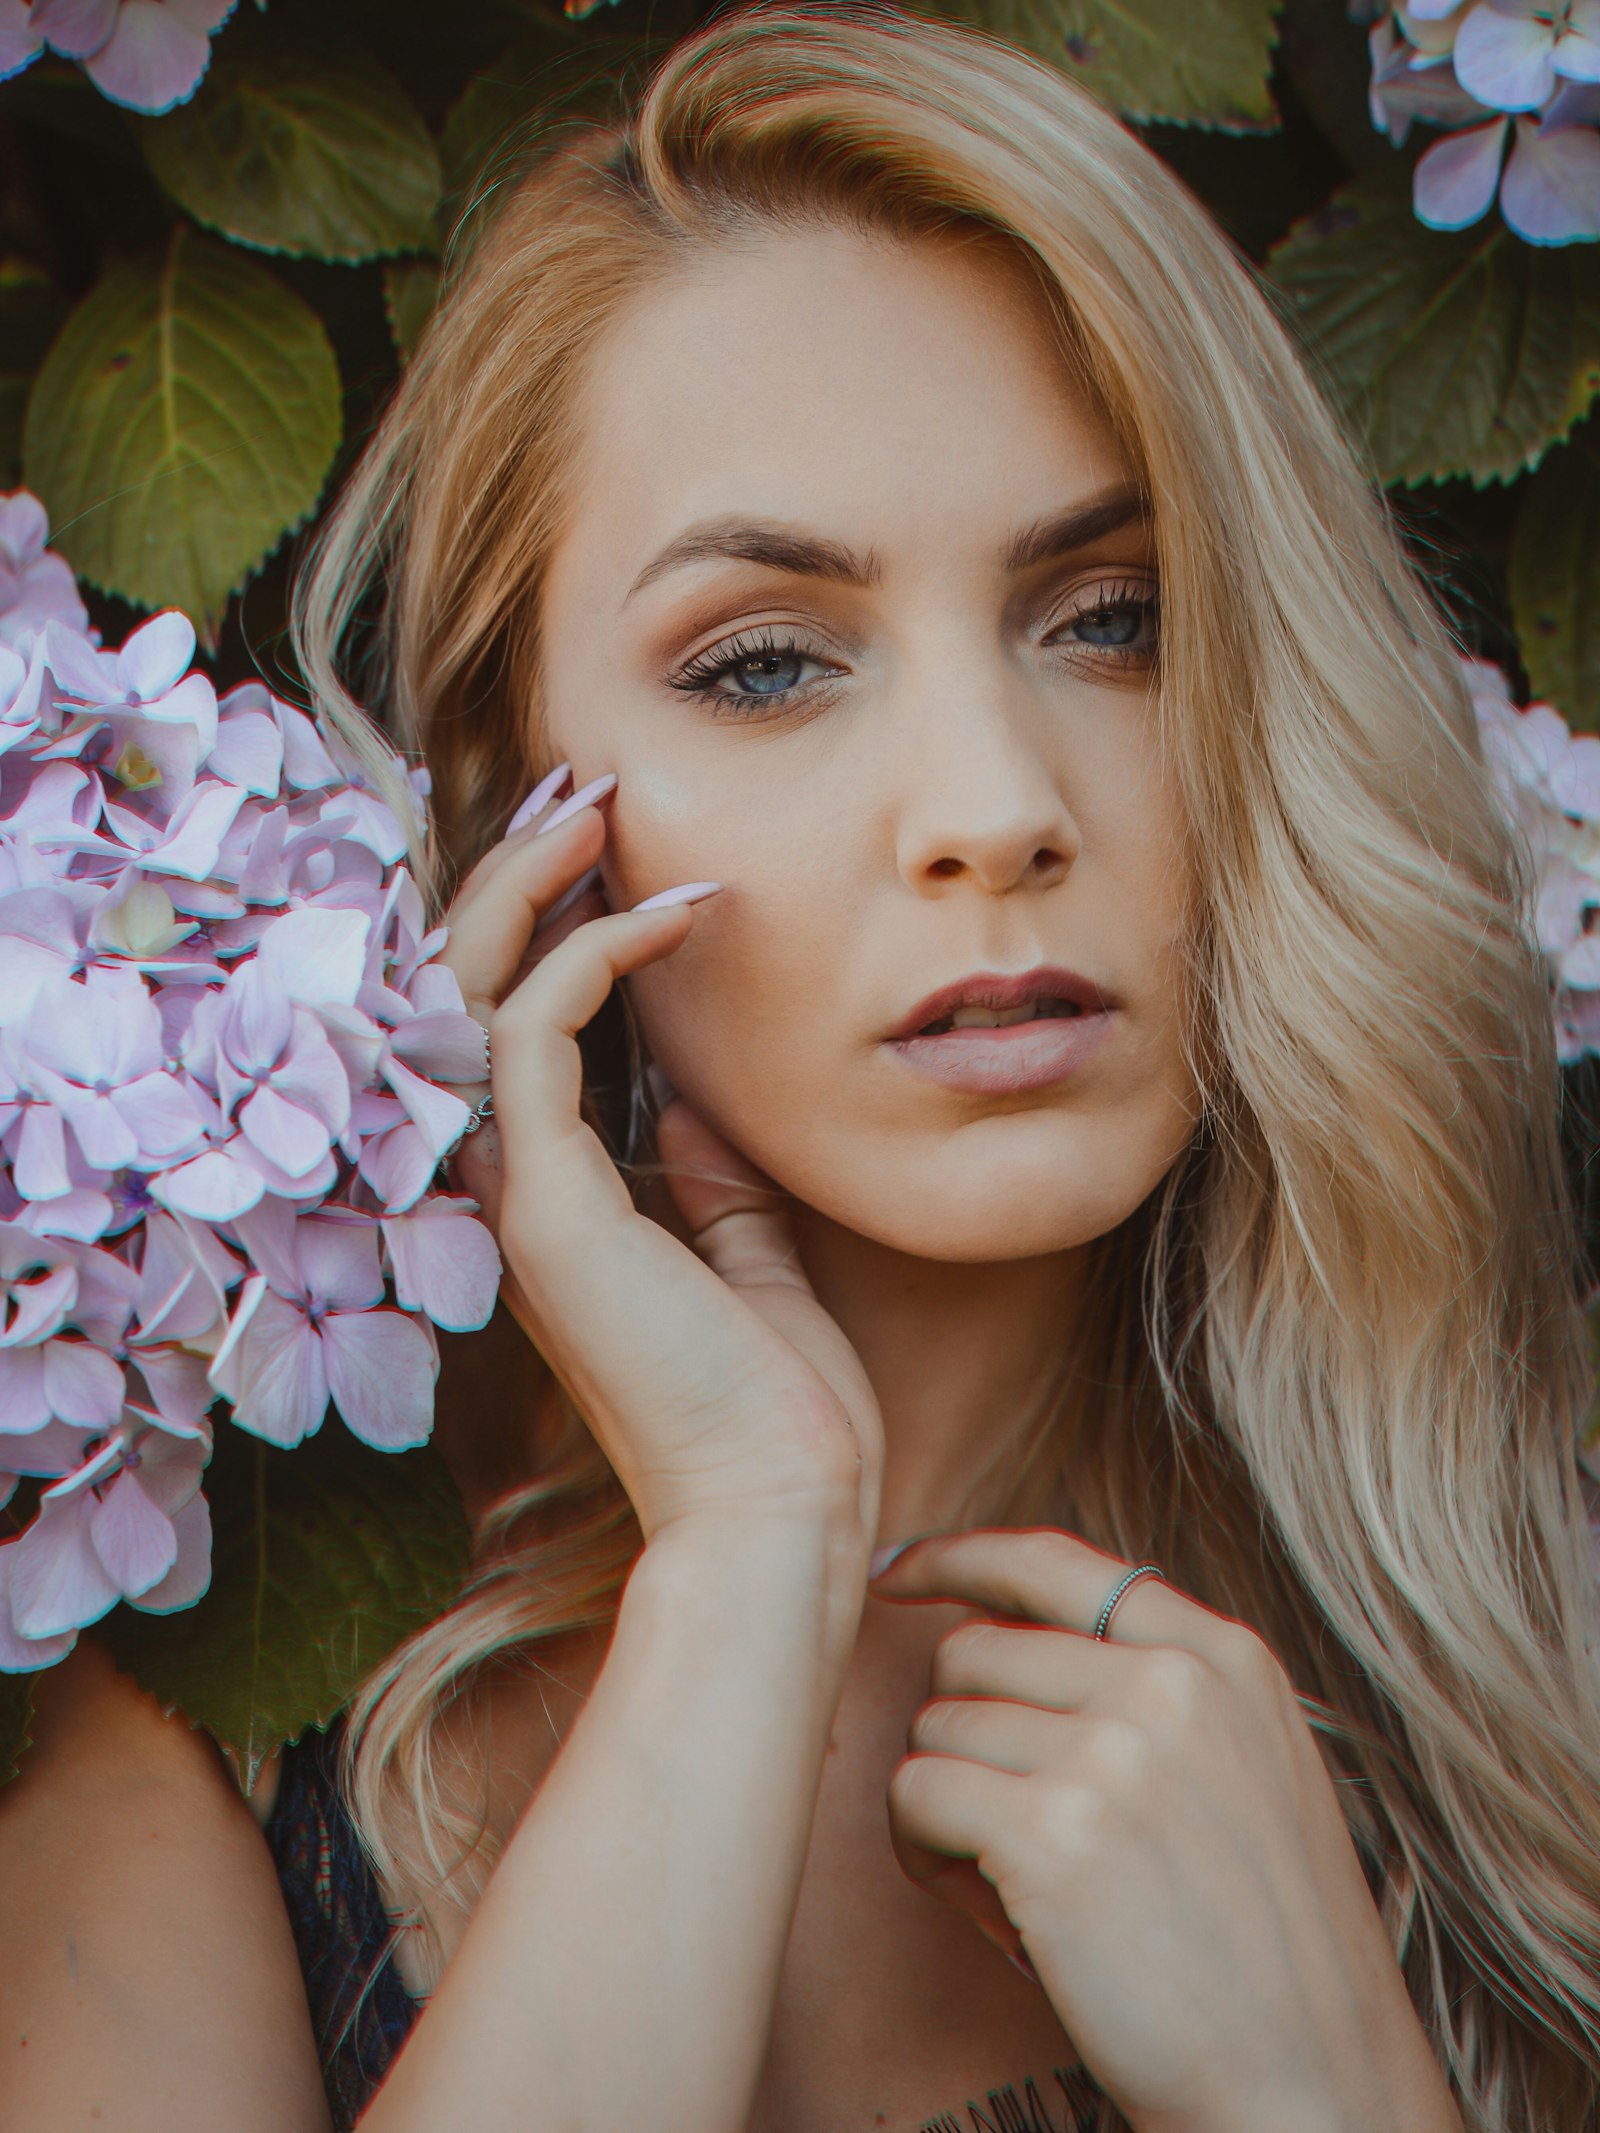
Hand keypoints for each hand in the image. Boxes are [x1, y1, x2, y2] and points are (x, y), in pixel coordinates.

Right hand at [437, 769, 884, 1559]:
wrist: (782, 1509)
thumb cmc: (774, 1407)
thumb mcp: (746, 1258)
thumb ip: (709, 1179)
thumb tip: (697, 1104)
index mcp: (551, 1203)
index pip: (507, 1030)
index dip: (541, 927)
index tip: (609, 849)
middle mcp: (508, 1189)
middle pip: (461, 993)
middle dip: (514, 878)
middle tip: (580, 786)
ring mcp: (514, 1197)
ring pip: (467, 996)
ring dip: (529, 885)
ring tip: (595, 800)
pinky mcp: (547, 1205)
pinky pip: (532, 1036)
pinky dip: (594, 956)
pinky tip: (674, 910)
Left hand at [872, 1529, 1462, 2132]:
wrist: (1310, 2083)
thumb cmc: (1259, 1944)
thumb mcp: (1246, 1766)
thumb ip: (1154, 1687)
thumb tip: (994, 1631)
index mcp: (1223, 1657)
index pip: (1055, 1560)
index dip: (959, 1558)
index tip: (897, 1571)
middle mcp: (1170, 1683)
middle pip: (974, 1649)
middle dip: (961, 1731)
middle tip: (998, 1820)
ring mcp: (1114, 1752)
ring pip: (936, 1724)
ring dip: (941, 1799)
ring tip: (1004, 1878)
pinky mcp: (1054, 1835)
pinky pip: (917, 1794)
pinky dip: (920, 1849)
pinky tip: (978, 1903)